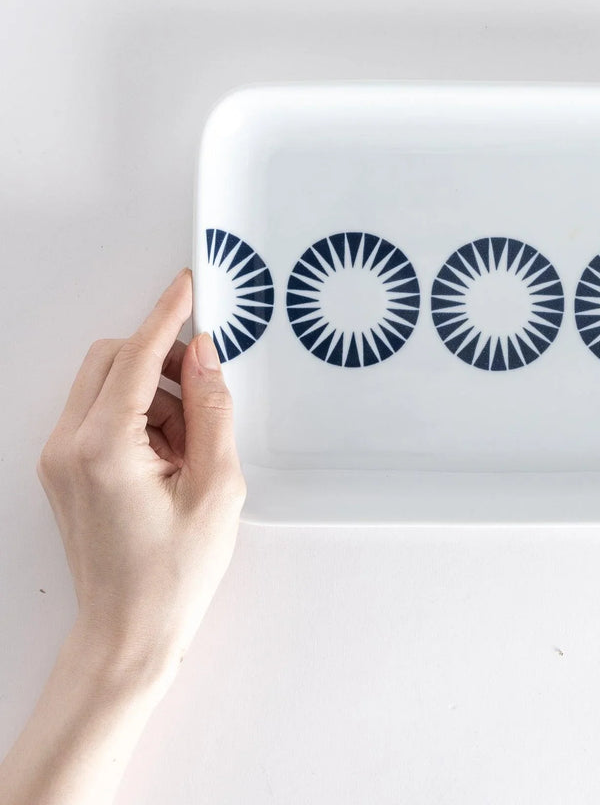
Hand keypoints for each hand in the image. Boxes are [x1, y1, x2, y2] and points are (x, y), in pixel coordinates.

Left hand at [36, 268, 245, 683]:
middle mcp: (69, 447)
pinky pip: (101, 415)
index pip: (134, 357)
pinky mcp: (66, 471)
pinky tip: (171, 461)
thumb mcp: (217, 486)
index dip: (166, 317)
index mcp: (103, 449)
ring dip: (154, 396)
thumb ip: (212, 410)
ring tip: (190, 451)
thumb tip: (205, 357)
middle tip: (203, 389)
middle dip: (160, 360)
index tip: (186, 288)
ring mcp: (60, 460)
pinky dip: (140, 419)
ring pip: (107, 386)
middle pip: (109, 361)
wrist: (129, 633)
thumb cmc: (172, 574)